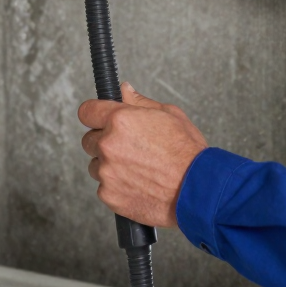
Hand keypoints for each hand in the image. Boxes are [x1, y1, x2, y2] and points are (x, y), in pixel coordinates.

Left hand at [78, 83, 208, 227]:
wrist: (198, 189)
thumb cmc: (188, 152)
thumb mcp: (169, 115)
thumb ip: (140, 102)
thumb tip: (124, 90)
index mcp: (120, 120)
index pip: (87, 111)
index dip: (94, 114)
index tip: (99, 119)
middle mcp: (108, 145)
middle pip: (89, 140)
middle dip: (104, 142)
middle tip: (129, 148)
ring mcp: (107, 172)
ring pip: (96, 166)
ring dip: (109, 166)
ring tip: (137, 169)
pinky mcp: (109, 196)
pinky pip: (105, 187)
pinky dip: (117, 187)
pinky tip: (139, 184)